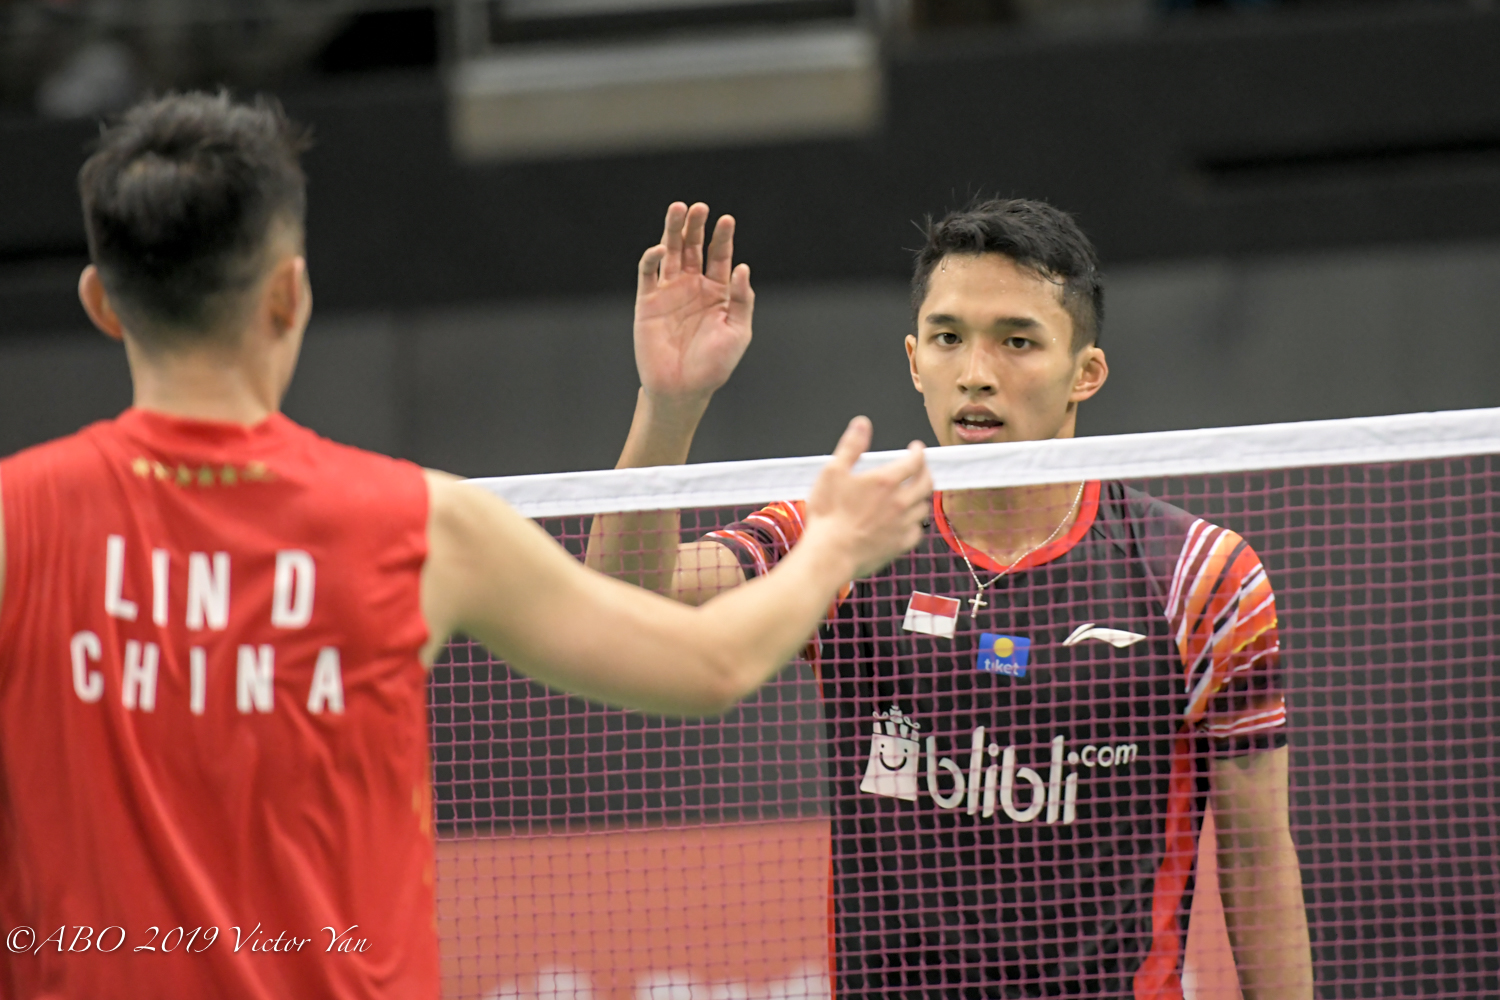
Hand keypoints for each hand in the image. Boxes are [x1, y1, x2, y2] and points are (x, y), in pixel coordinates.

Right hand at [634, 202, 753, 407]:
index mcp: (717, 292)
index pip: (719, 256)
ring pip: (670, 253)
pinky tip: (659, 249)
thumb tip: (742, 267)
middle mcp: (692, 286)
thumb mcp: (737, 332)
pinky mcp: (648, 302)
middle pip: (693, 247)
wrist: (682, 389)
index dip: (722, 237)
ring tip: (678, 208)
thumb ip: (741, 300)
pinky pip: (648, 274)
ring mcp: (669, 292)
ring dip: (672, 231)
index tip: (727, 219)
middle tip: (699, 207)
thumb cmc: (714, 365)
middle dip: (696, 226)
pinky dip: (651, 259)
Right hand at [805, 418, 931, 579]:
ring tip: (915, 493)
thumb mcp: (833, 472)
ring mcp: (902, 525)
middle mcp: (900, 501)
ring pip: (924, 506)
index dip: (918, 451)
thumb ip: (851, 446)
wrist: (830, 554)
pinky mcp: (900, 545)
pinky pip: (918, 531)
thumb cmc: (827, 514)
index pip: (915, 461)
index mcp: (886, 481)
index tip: (916, 448)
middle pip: (926, 483)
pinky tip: (909, 521)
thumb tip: (862, 423)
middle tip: (921, 468)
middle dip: (926, 471)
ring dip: (922, 496)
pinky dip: (916, 523)